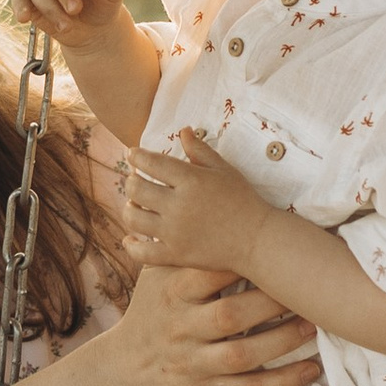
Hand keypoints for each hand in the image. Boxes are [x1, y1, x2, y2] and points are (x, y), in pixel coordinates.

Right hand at [105, 261, 320, 385]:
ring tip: (313, 326)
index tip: (278, 253)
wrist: (125, 373)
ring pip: (242, 355)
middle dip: (272, 304)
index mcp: (170, 292)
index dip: (244, 264)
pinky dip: (283, 381)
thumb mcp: (157, 278)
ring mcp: (190, 364)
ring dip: (283, 341)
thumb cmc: (154, 313)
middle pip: (230, 315)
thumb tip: (215, 195)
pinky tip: (310, 370)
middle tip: (305, 291)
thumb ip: (185, 249)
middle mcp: (179, 328)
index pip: (209, 272)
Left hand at [123, 129, 269, 278]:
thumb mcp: (224, 170)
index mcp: (191, 180)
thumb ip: (200, 150)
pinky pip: (142, 252)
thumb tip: (183, 130)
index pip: (151, 162)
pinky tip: (130, 239)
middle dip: (131, 181)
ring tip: (134, 206)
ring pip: (133, 218)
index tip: (133, 155)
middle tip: (135, 180)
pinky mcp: (176, 255)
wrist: (257, 239)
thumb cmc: (243, 200)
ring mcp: (175, 232)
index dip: (136, 156)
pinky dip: (131, 245)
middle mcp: (179, 205)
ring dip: (128, 209)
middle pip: (136, 189)